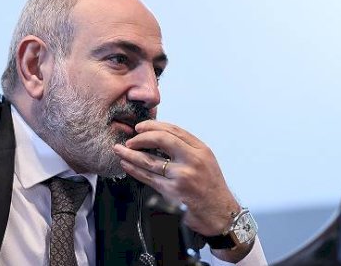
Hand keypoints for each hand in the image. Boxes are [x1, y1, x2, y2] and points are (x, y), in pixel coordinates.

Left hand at [112, 120, 251, 261]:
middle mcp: (192, 160)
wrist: (221, 215)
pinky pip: (148, 178)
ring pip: (149, 160)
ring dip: (130, 155)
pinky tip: (126, 165)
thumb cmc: (211, 188)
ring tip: (120, 150)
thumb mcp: (205, 161)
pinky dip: (134, 170)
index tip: (140, 127)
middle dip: (140, 138)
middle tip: (130, 140)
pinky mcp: (173, 192)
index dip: (153, 126)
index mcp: (201, 150)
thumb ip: (185, 149)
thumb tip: (157, 137)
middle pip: (161, 139)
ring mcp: (182, 176)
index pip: (174, 130)